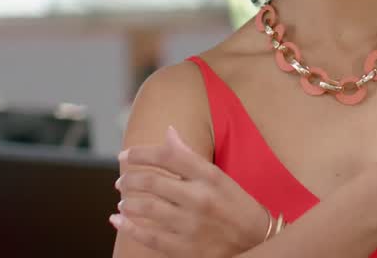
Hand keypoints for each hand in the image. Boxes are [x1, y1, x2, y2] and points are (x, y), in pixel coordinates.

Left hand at [112, 126, 270, 256]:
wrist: (258, 244)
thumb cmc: (237, 206)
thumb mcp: (219, 177)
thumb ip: (190, 157)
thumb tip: (169, 132)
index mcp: (210, 177)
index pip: (168, 156)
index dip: (141, 153)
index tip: (125, 154)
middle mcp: (200, 198)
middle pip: (152, 182)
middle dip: (129, 179)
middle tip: (121, 180)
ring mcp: (192, 226)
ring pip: (147, 209)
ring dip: (128, 202)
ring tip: (123, 201)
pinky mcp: (186, 249)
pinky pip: (149, 237)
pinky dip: (128, 227)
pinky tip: (118, 220)